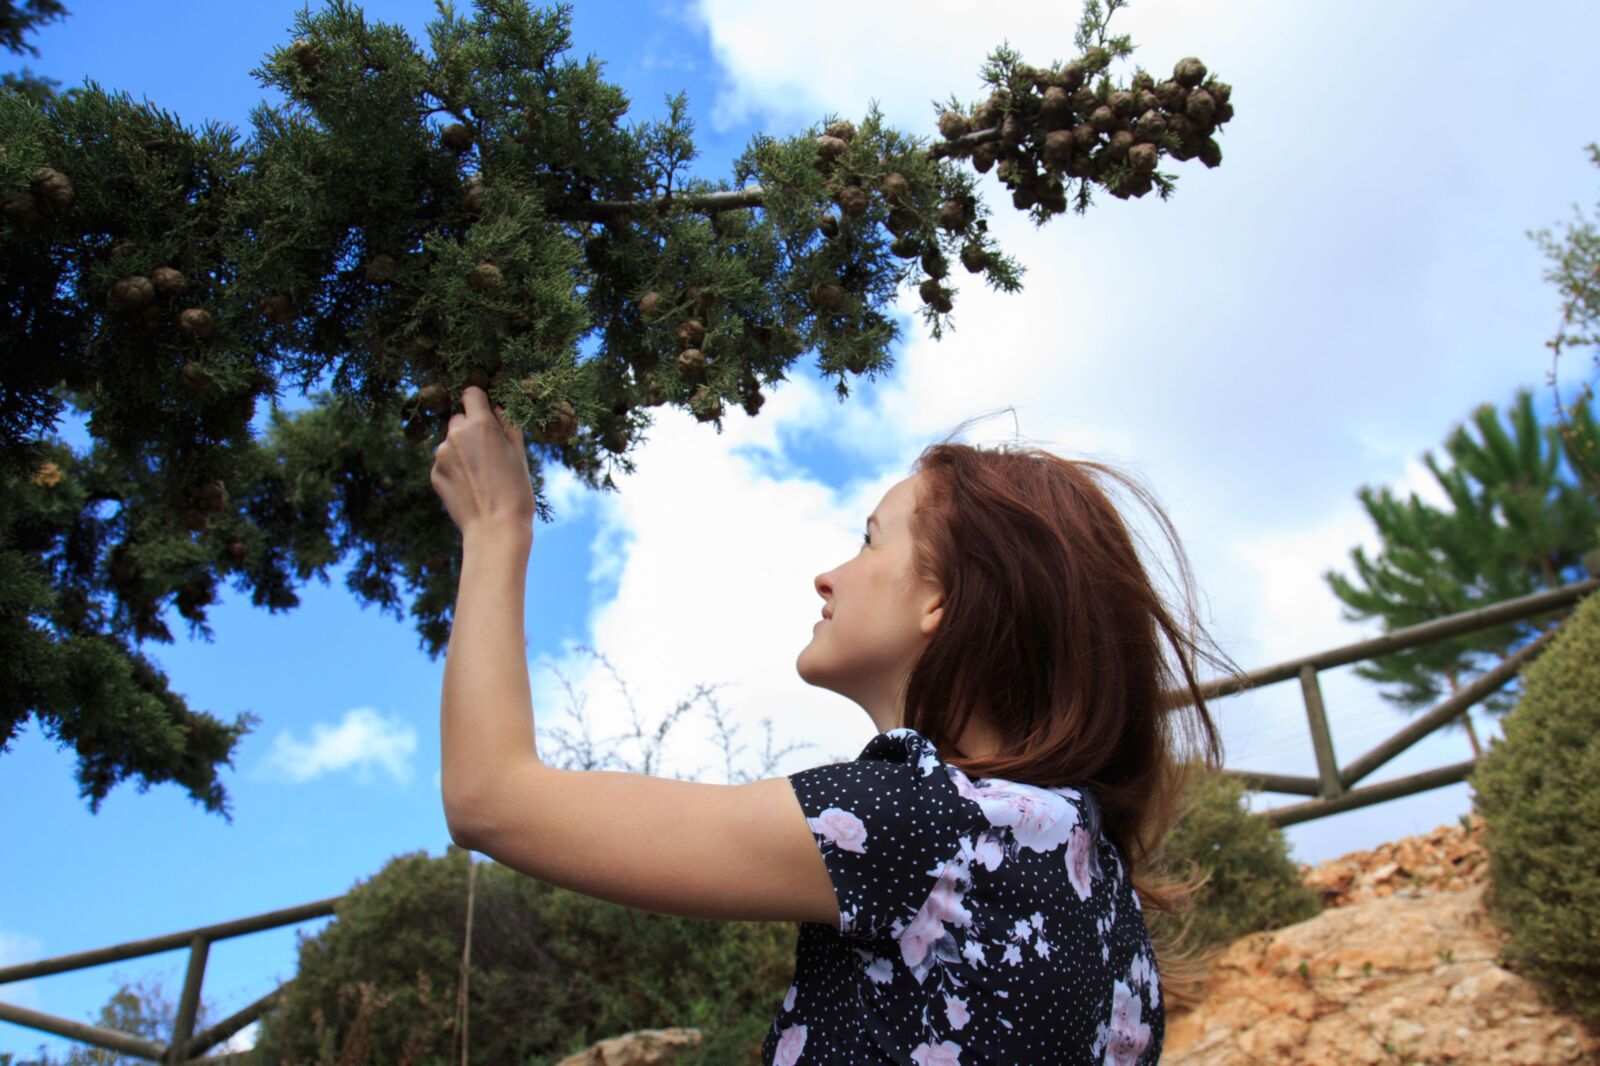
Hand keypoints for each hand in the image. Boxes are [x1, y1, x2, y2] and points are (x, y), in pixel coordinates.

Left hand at [430, 386, 534, 541]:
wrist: (495, 528)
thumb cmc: (515, 492)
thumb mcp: (520, 454)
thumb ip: (508, 425)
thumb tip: (499, 408)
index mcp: (480, 424)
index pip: (471, 393)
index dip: (480, 400)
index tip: (486, 411)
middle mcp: (456, 434)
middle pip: (459, 418)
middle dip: (471, 427)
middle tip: (489, 451)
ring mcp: (441, 455)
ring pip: (451, 442)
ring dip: (462, 450)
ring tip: (481, 475)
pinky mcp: (434, 474)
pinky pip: (445, 463)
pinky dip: (455, 469)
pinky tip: (470, 487)